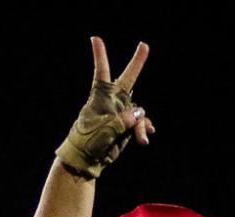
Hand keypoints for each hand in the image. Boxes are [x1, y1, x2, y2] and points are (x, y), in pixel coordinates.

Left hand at [58, 36, 155, 179]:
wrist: (87, 160)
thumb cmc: (88, 142)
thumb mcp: (104, 131)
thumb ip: (122, 121)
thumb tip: (139, 112)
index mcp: (100, 97)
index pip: (102, 72)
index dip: (100, 55)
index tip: (95, 38)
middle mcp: (113, 101)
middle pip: (128, 79)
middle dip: (137, 63)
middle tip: (144, 45)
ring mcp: (121, 113)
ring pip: (138, 111)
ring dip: (141, 124)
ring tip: (142, 138)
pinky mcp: (127, 125)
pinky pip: (140, 123)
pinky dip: (144, 130)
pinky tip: (146, 137)